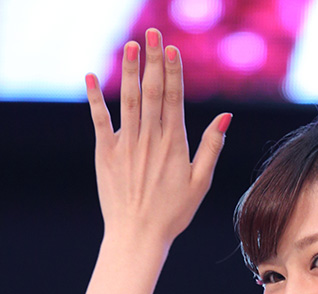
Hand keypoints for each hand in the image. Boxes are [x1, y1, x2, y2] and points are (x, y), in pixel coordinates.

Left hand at [85, 28, 231, 245]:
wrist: (138, 236)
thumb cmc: (172, 214)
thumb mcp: (200, 183)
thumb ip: (211, 147)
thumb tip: (225, 117)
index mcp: (175, 145)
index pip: (174, 99)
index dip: (172, 71)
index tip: (171, 48)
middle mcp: (150, 140)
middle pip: (152, 92)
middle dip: (153, 60)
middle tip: (153, 33)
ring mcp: (126, 145)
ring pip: (128, 100)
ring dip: (129, 70)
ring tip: (131, 44)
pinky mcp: (106, 153)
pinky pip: (99, 119)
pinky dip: (95, 97)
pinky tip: (91, 76)